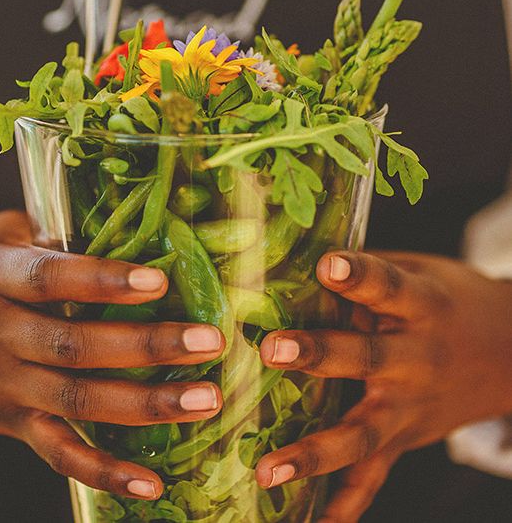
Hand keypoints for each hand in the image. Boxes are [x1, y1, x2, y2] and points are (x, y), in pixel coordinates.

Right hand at [0, 210, 224, 499]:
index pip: (47, 279)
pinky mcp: (6, 422)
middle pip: (75, 346)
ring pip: (76, 402)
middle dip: (146, 346)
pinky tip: (151, 482)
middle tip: (209, 341)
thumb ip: (33, 237)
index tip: (157, 278)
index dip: (101, 280)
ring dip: (144, 406)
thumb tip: (100, 232)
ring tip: (206, 400)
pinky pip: (56, 453)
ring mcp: (2, 386)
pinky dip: (102, 472)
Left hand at [255, 250, 511, 521]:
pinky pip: (371, 479)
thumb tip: (297, 257)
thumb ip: (367, 271)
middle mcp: (416, 359)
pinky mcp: (404, 440)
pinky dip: (344, 507)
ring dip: (315, 453)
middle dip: (320, 354)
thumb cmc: (447, 302)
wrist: (511, 354)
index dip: (360, 276)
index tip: (328, 265)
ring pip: (361, 434)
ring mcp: (410, 409)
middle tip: (272, 350)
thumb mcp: (419, 273)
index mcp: (421, 306)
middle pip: (366, 359)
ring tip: (267, 469)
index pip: (388, 287)